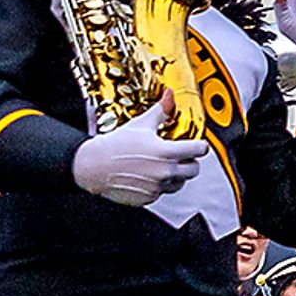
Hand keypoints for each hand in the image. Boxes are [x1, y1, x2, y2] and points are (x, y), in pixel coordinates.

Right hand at [68, 100, 206, 206]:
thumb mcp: (141, 124)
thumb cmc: (116, 145)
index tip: (198, 144)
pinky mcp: (148, 197)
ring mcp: (157, 186)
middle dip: (190, 161)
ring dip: (176, 175)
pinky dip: (160, 185)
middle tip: (182, 156)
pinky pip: (162, 192)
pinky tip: (149, 175)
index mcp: (167, 152)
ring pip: (179, 183)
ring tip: (164, 165)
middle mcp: (165, 172)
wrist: (95, 165)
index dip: (200, 146)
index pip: (199, 150)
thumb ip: (160, 111)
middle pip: (194, 170)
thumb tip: (169, 97)